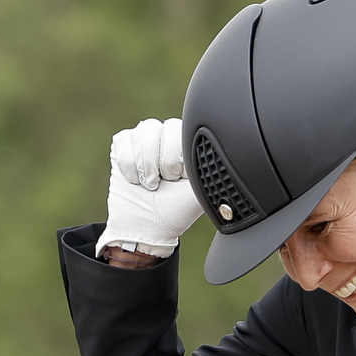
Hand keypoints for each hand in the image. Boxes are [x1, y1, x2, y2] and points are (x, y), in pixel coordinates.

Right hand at [97, 118, 201, 259]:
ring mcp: (145, 138)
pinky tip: (134, 179)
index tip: (179, 179)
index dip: (178, 158)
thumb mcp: (200, 194)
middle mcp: (168, 136)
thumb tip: (230, 162)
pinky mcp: (124, 144)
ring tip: (149, 184)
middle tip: (164, 183)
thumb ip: (212, 173)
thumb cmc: (174, 212)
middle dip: (161, 163)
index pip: (183, 131)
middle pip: (162, 128)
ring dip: (145, 165)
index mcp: (188, 145)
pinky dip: (128, 166)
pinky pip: (124, 141)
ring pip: (144, 132)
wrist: (145, 227)